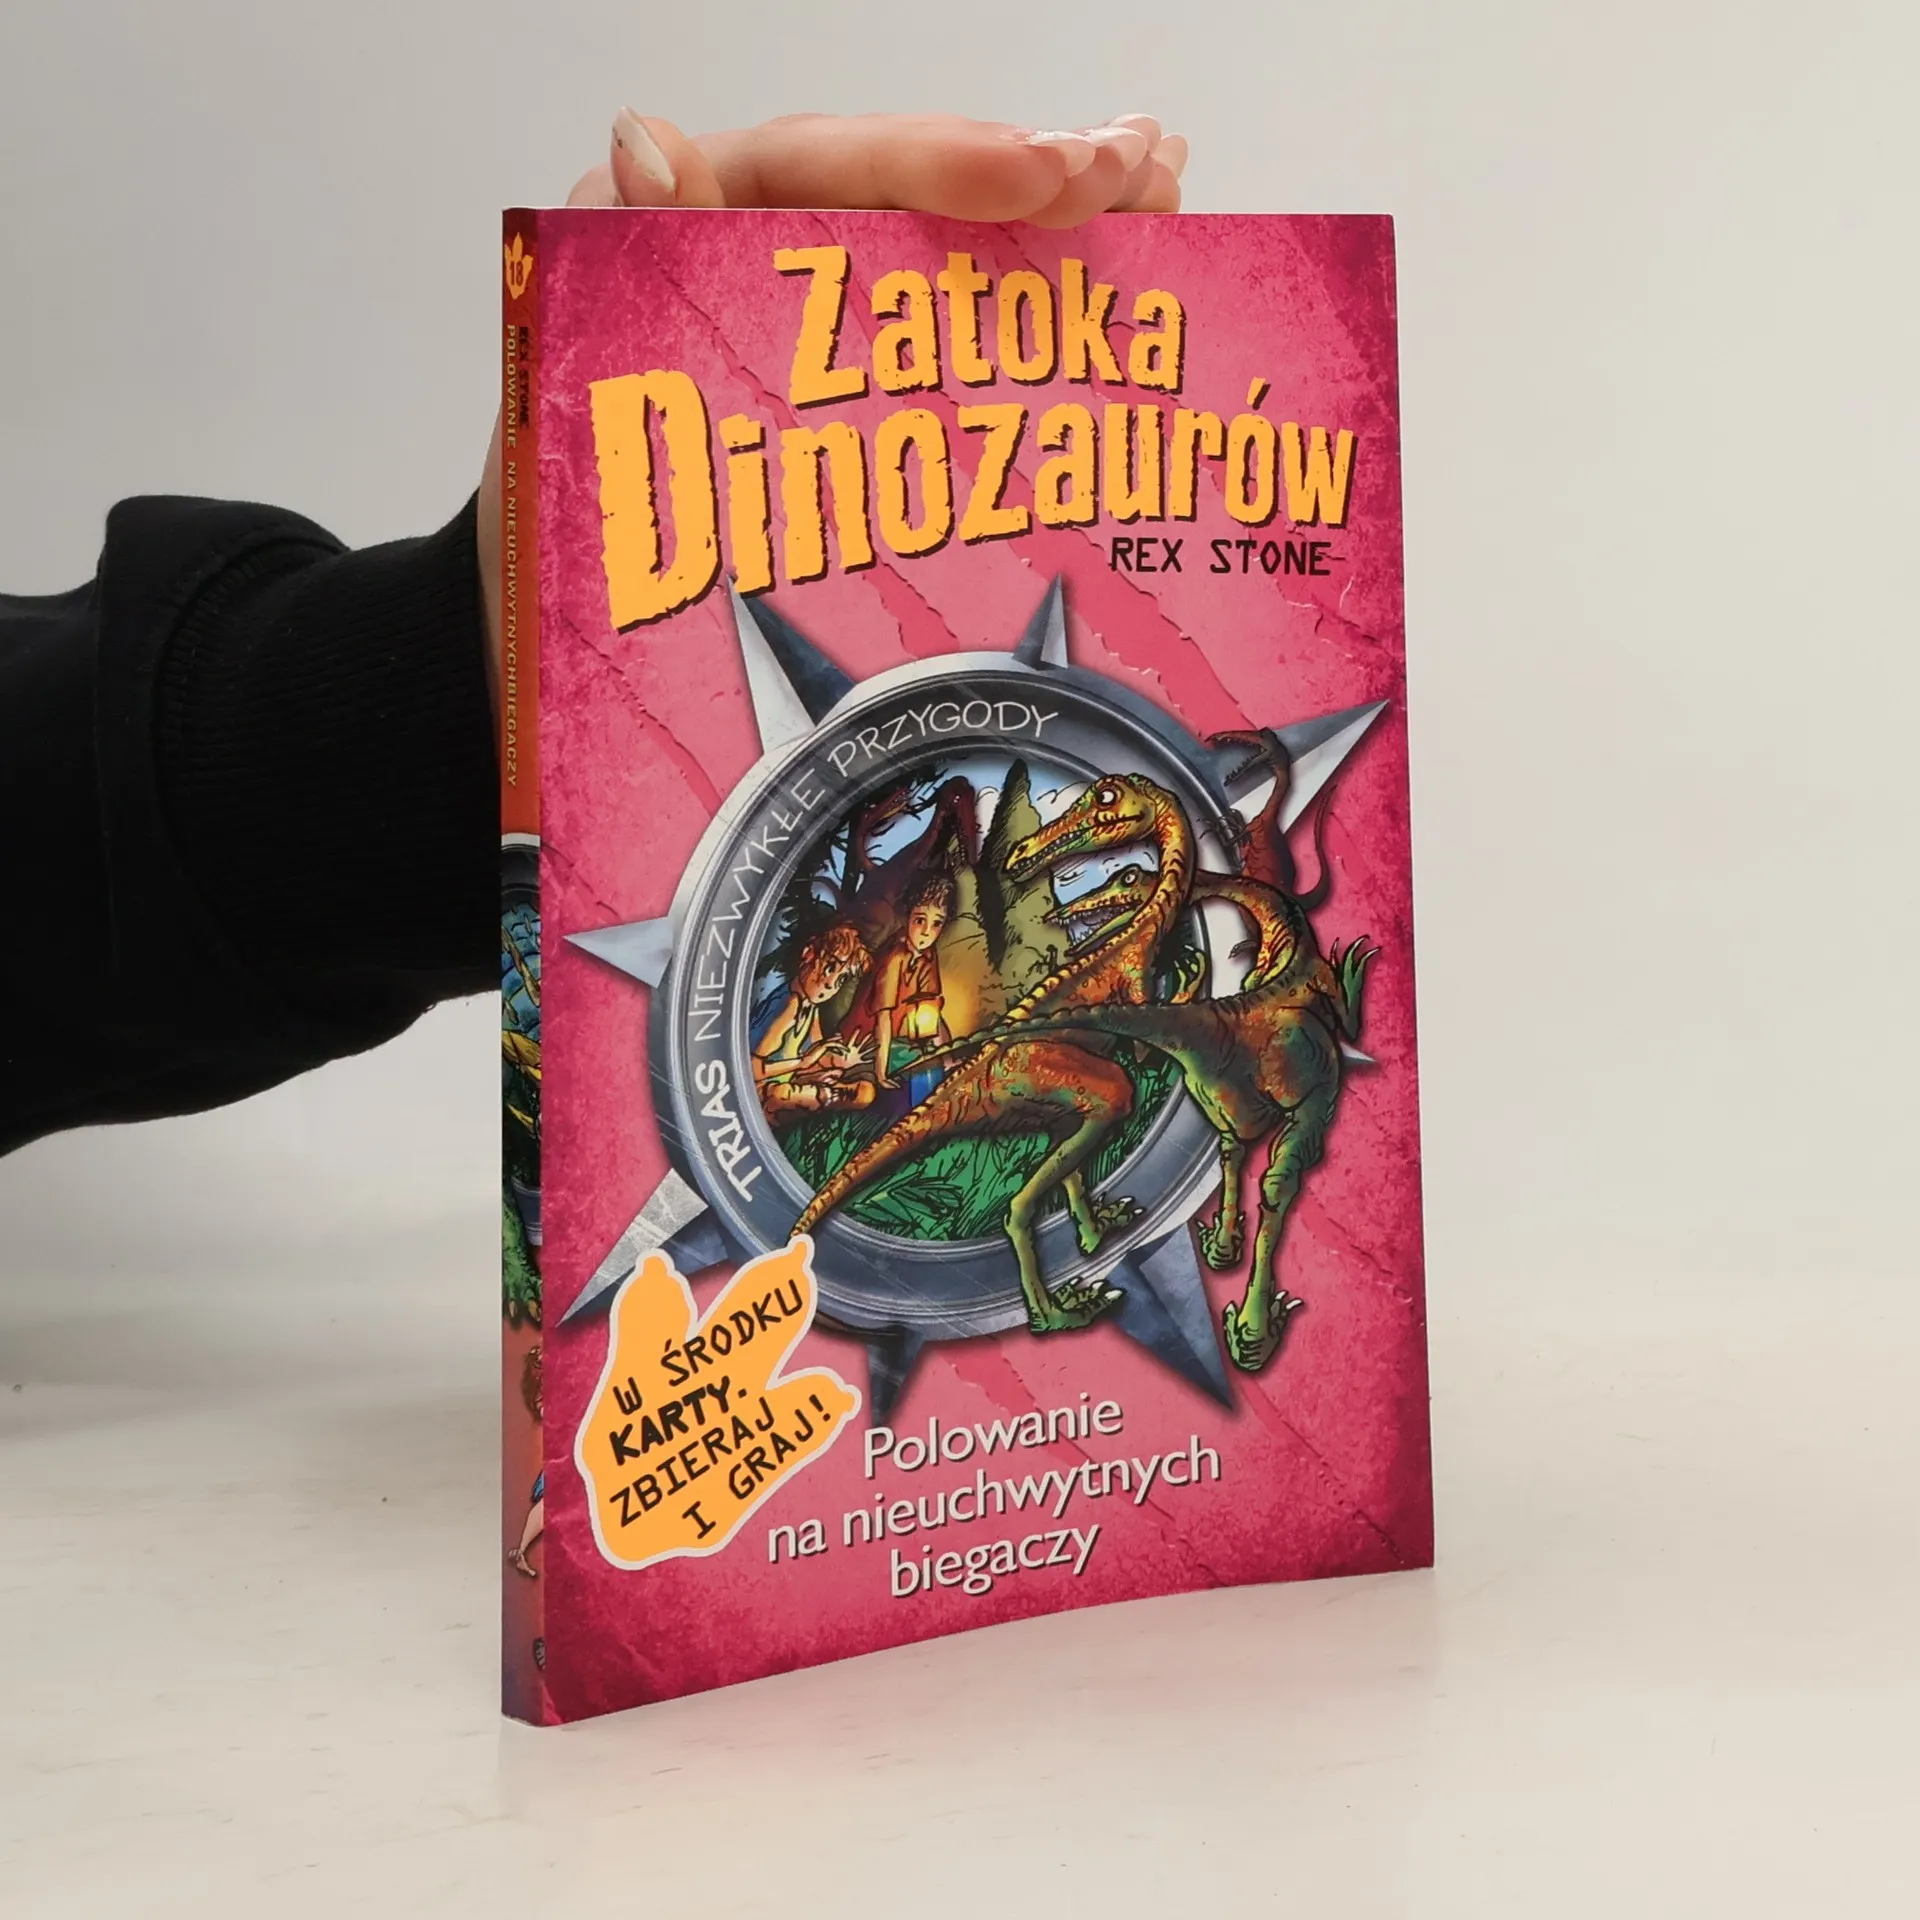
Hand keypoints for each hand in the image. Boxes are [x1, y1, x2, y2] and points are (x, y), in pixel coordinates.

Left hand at [480, 111, 1187, 679]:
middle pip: (912, 189)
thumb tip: (644, 141)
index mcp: (690, 234)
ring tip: (1157, 186)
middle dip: (1031, 172)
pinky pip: (959, 334)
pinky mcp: (870, 398)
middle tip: (1129, 170)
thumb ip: (614, 264)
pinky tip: (1126, 257)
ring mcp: (832, 331)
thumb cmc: (560, 504)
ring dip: (1064, 215)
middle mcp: (771, 260)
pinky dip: (1044, 300)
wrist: (560, 613)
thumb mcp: (576, 385)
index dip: (929, 160)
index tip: (1027, 175)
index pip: (819, 166)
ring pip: (953, 250)